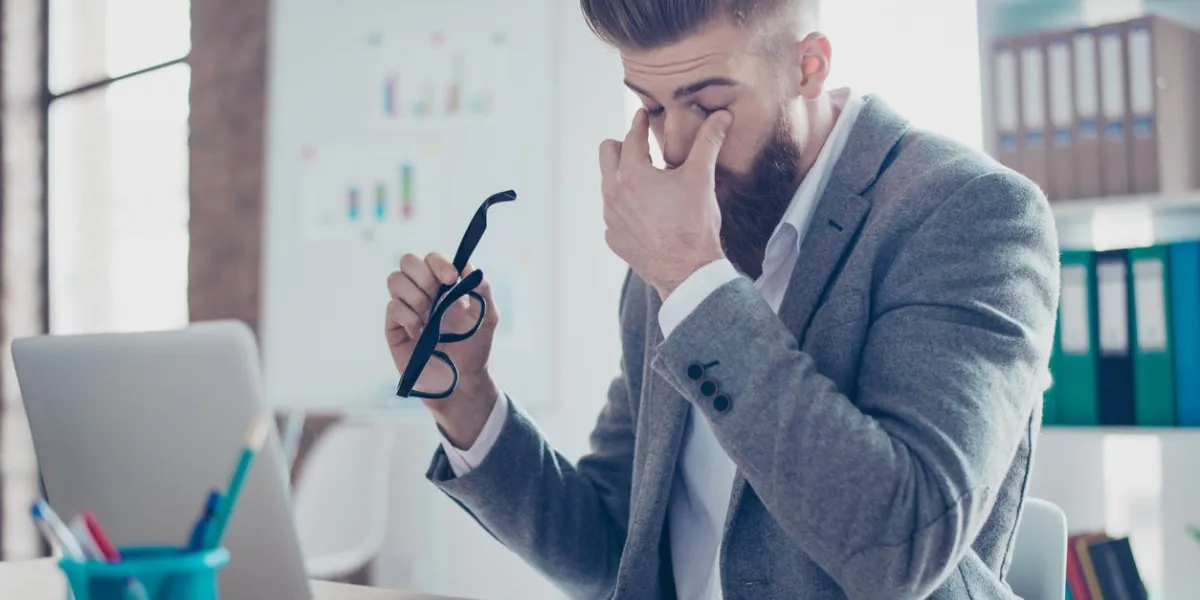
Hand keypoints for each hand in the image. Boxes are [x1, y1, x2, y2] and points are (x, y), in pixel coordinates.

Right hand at [385, 253, 499, 445]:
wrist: (461, 382)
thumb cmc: (474, 351)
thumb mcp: (487, 318)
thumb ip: (482, 290)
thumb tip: (468, 266)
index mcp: (444, 287)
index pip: (432, 259)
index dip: (438, 263)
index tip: (451, 279)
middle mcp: (422, 293)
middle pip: (407, 262)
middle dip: (423, 275)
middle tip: (436, 296)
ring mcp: (406, 309)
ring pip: (395, 280)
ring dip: (415, 296)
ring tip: (429, 319)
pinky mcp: (395, 328)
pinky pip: (393, 308)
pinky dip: (409, 318)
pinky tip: (420, 334)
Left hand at [600, 108, 730, 297]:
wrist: (687, 272)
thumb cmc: (694, 225)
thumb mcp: (702, 178)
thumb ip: (708, 142)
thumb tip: (721, 116)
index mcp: (631, 173)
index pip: (631, 136)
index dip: (640, 123)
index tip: (643, 116)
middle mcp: (612, 193)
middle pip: (606, 153)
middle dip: (623, 147)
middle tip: (644, 149)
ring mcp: (610, 218)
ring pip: (609, 185)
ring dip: (625, 179)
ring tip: (650, 184)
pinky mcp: (613, 238)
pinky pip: (614, 214)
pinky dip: (628, 208)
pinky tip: (648, 214)